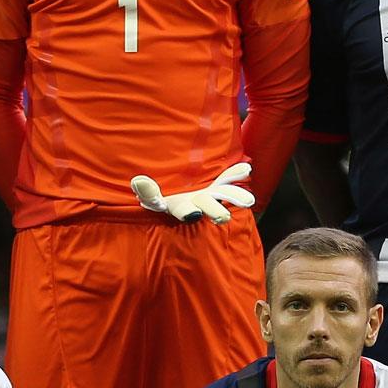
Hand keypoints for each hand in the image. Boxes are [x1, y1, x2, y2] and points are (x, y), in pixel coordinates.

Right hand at [131, 162, 255, 223]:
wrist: (169, 187)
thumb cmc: (157, 195)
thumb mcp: (149, 195)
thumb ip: (147, 191)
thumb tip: (139, 181)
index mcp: (179, 206)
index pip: (182, 210)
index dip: (187, 212)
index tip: (192, 214)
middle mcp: (196, 202)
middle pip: (207, 207)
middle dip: (215, 211)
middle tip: (224, 217)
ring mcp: (208, 193)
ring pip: (223, 194)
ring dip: (234, 196)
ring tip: (249, 201)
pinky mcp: (215, 184)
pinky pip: (227, 178)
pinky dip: (236, 173)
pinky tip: (247, 169)